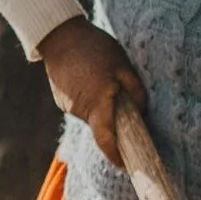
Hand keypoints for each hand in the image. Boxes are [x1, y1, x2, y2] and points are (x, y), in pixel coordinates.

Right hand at [38, 17, 145, 165]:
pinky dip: (91, 100)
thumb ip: (134, 89)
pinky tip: (92, 80)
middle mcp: (81, 110)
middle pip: (102, 126)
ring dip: (102, 107)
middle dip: (115, 123)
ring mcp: (68, 106)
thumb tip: (142, 111)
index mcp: (98, 103)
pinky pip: (81, 106)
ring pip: (92, 115)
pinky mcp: (61, 100)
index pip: (106, 140)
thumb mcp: (122, 64)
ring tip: (107, 85)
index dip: (115, 156)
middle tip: (128, 111)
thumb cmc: (94, 47)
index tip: (126, 164)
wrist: (57, 35)